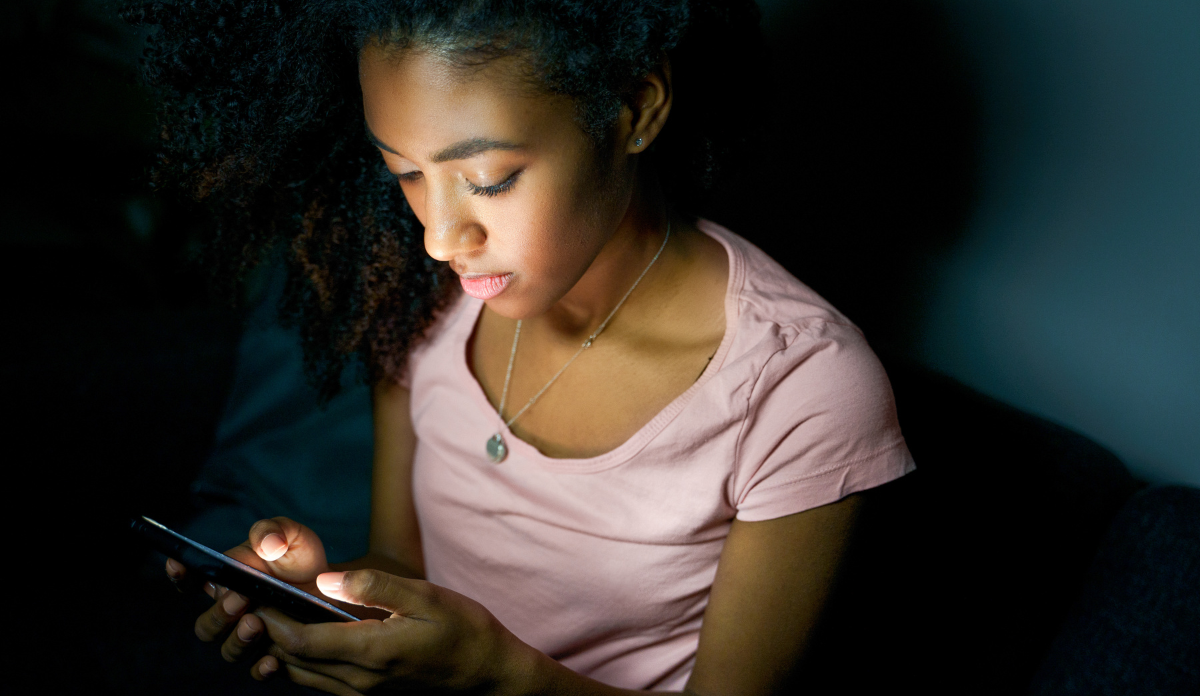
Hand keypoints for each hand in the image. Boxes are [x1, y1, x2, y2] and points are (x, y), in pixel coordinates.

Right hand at [163, 517, 330, 661]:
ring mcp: (249, 635)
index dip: (179, 575)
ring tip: (256, 623)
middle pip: (206, 625)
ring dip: (236, 640)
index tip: (177, 564)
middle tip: (240, 599)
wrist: (331, 585)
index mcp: (226, 579)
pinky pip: (256, 670)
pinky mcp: (271, 653)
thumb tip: (265, 544)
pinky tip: (272, 661)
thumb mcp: (292, 535)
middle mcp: (231, 611)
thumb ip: (273, 531)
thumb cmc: (302, 557)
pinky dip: (260, 669)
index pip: (191, 581)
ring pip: (228, 649)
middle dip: (218, 614)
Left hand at [249, 569, 530, 693]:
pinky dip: (301, 661)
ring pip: (303, 676)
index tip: (252, 593)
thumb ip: (374, 586)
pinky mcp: (370, 692)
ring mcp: (364, 690)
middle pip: (295, 661)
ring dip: (280, 649)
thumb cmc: (463, 628)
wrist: (488, 672)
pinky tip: (299, 638)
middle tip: (246, 601)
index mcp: (372, 652)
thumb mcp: (425, 596)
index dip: (271, 620)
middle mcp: (361, 679)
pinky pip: (321, 681)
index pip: (303, 642)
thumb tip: (326, 579)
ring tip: (265, 616)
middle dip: (267, 632)